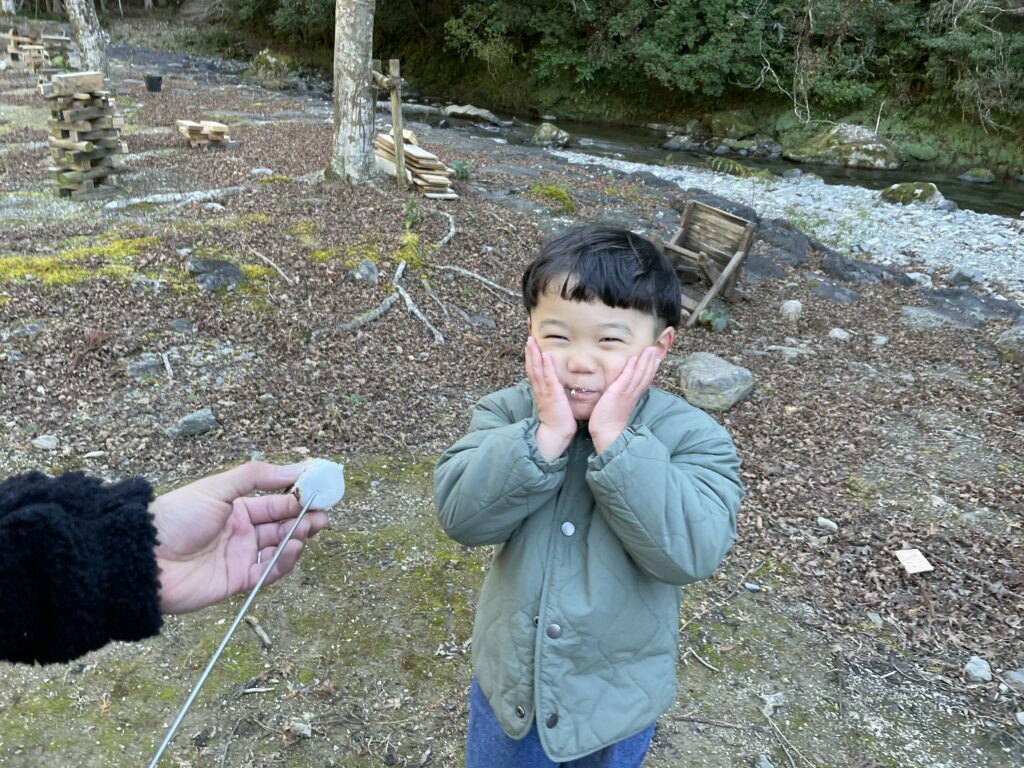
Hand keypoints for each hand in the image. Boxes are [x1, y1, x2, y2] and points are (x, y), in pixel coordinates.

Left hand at [151, 461, 328, 613]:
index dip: (299, 497)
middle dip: (304, 519)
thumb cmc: (176, 517)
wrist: (144, 558)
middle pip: (282, 525)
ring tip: (312, 528)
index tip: (320, 492)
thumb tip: (296, 467)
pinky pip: (268, 572)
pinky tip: (293, 547)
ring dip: (298, 538)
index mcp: (236, 508)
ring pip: (279, 548)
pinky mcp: (237, 581)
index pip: (276, 502)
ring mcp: (240, 557)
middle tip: (323, 514)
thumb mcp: (217, 487)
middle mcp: (241, 532)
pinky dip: (284, 561)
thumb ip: (257, 477)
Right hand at [525, 336, 574, 460]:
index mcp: (540, 390)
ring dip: (534, 355)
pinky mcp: (552, 394)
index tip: (530, 345)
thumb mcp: (554, 402)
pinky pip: (548, 377)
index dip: (531, 357)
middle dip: (530, 352)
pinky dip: (547, 366)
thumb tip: (557, 384)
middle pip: (532, 367)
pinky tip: (546, 355)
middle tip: (528, 338)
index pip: (534, 370)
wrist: (557, 432)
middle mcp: (540, 388)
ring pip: (537, 369)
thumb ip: (554, 392)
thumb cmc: (558, 419)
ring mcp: (545, 390)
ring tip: (531, 342)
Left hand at [589, 346, 660, 453]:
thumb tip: (621, 391)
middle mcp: (633, 394)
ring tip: (649, 349)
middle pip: (645, 375)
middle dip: (651, 361)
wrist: (607, 433)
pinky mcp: (618, 393)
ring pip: (639, 374)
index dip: (651, 369)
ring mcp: (626, 393)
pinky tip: (634, 358)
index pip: (645, 380)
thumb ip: (621, 398)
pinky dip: (631, 368)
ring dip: (645, 361)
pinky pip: (626, 378)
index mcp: (633, 397)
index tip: (656, 359)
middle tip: (655, 349)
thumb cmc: (609, 422)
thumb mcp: (618, 407)